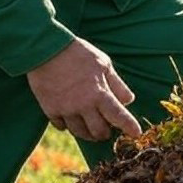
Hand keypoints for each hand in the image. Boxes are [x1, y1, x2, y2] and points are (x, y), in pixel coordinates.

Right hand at [26, 38, 141, 140]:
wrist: (46, 50)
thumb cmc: (79, 54)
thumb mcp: (103, 64)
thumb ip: (117, 84)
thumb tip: (128, 100)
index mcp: (99, 93)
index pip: (119, 117)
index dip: (130, 127)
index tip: (136, 133)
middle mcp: (83, 106)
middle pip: (99, 132)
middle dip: (106, 133)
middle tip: (108, 129)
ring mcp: (66, 110)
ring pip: (80, 133)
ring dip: (89, 133)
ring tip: (92, 129)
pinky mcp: (50, 110)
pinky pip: (62, 127)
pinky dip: (69, 126)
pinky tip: (72, 119)